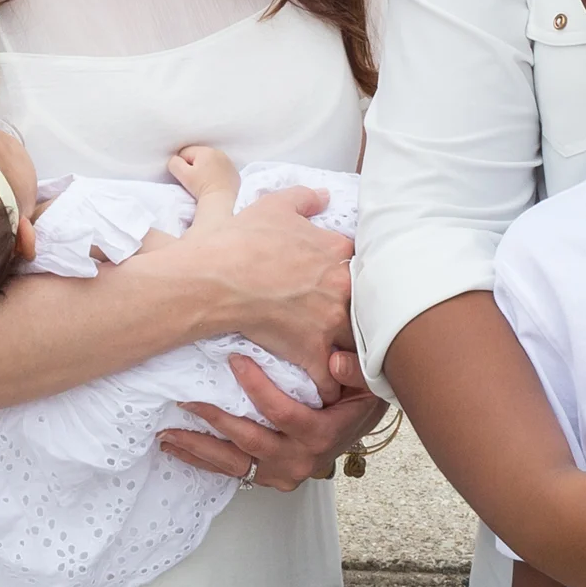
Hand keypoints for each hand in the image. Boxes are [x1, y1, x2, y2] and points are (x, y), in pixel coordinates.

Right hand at [147, 185, 353, 395]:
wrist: (217, 277)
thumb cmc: (242, 240)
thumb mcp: (273, 206)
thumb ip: (304, 199)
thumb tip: (324, 196)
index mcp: (337, 251)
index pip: (363, 263)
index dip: (354, 274)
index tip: (348, 283)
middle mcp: (341, 286)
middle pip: (368, 305)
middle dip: (364, 316)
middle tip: (355, 323)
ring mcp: (329, 320)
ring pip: (357, 343)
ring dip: (354, 353)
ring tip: (350, 361)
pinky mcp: (312, 350)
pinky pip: (331, 378)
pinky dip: (329, 386)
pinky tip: (327, 390)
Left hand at [159, 352, 386, 490]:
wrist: (357, 425)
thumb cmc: (357, 396)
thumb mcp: (366, 379)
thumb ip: (354, 370)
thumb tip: (335, 362)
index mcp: (321, 434)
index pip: (284, 414)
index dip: (258, 388)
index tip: (234, 360)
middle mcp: (300, 459)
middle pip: (250, 441)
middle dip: (215, 419)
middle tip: (185, 398)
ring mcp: (282, 472)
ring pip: (234, 463)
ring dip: (198, 447)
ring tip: (167, 433)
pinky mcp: (268, 477)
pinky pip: (231, 471)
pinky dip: (202, 460)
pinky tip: (177, 448)